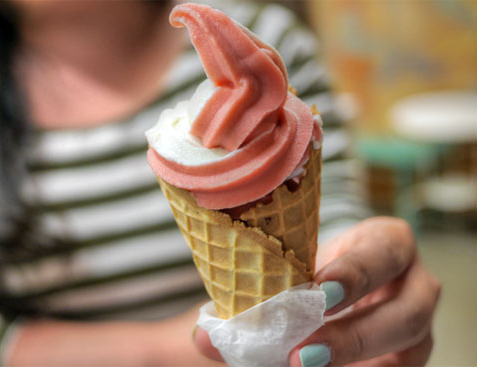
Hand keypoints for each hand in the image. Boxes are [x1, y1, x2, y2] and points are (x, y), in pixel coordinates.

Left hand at [193, 217, 440, 366]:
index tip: (318, 291)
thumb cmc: (303, 278)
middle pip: (410, 309)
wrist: (320, 303)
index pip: (386, 248)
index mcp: (384, 244)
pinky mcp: (409, 358)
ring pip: (411, 351)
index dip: (358, 270)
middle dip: (355, 334)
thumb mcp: (282, 278)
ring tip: (303, 365)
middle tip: (302, 352)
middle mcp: (412, 283)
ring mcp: (417, 327)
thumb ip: (247, 303)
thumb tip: (204, 337)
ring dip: (356, 361)